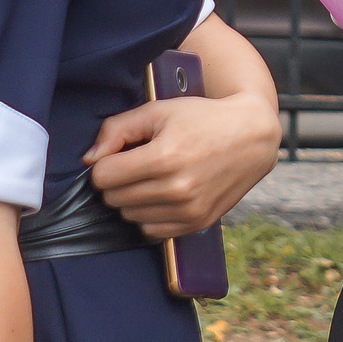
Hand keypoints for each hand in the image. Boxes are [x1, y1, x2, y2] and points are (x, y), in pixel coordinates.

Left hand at [86, 92, 279, 238]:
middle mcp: (176, 188)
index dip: (105, 163)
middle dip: (117, 181)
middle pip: (113, 198)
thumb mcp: (158, 111)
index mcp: (163, 157)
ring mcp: (188, 210)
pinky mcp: (198, 223)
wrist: (253, 136)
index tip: (121, 154)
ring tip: (152, 178)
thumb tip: (89, 159)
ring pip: (129, 216)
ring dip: (132, 199)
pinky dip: (149, 215)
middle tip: (137, 164)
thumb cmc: (203, 118)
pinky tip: (162, 195)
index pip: (103, 176)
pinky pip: (151, 231)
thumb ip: (117, 129)